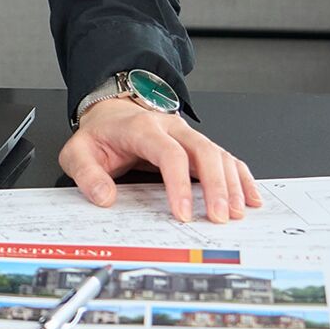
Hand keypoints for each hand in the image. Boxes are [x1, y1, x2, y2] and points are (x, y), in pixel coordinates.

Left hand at [59, 98, 263, 222]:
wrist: (112, 112)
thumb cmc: (101, 134)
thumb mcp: (78, 151)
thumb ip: (87, 173)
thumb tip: (104, 196)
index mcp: (142, 128)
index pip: (168, 153)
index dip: (178, 184)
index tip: (183, 213)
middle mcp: (171, 128)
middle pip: (203, 151)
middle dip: (216, 185)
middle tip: (220, 217)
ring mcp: (188, 135)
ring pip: (219, 154)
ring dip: (232, 184)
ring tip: (236, 213)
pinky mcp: (198, 145)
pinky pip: (226, 158)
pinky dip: (241, 177)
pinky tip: (251, 197)